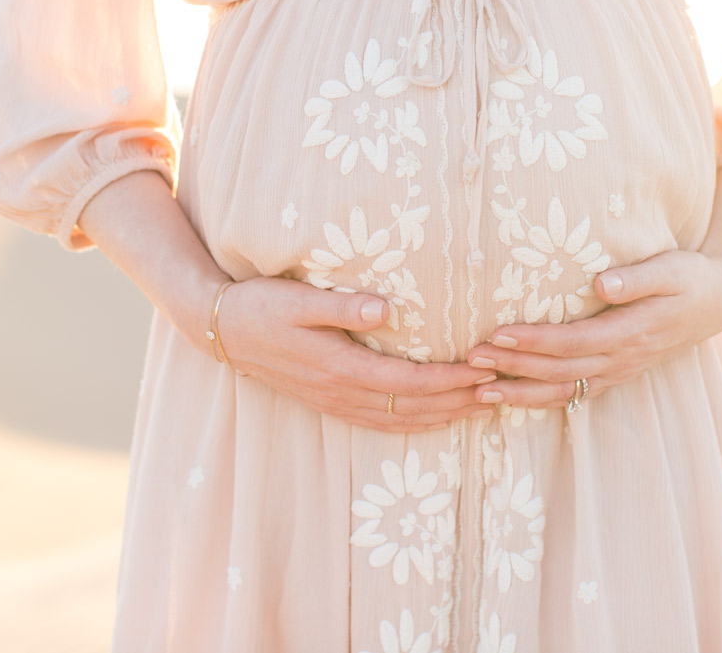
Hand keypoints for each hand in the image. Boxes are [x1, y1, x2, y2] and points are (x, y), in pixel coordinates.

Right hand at [75, 171, 499, 433]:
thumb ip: (343, 306)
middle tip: (502, 392)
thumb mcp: (297, 299)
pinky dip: (414, 423)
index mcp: (339, 365)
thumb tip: (387, 308)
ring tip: (482, 407)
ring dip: (444, 415)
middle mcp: (341, 390)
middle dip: (459, 401)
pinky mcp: (329, 400)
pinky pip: (380, 421)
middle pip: (412, 406)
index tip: (484, 370)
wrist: (219, 329)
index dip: (449, 379)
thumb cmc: (260, 305)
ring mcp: (334, 400)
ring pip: (400, 419)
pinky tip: (435, 418)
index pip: (408, 381)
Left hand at [464, 165, 721, 408]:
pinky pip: (573, 394)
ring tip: (479, 390)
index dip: (535, 342)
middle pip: (559, 371)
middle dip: (514, 368)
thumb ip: (638, 278)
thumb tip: (603, 283)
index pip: (574, 342)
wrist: (717, 301)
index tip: (499, 334)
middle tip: (472, 360)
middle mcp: (621, 359)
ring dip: (520, 393)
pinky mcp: (614, 374)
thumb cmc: (689, 278)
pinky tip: (510, 398)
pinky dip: (540, 400)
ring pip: (563, 391)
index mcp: (631, 333)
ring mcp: (617, 371)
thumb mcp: (671, 270)